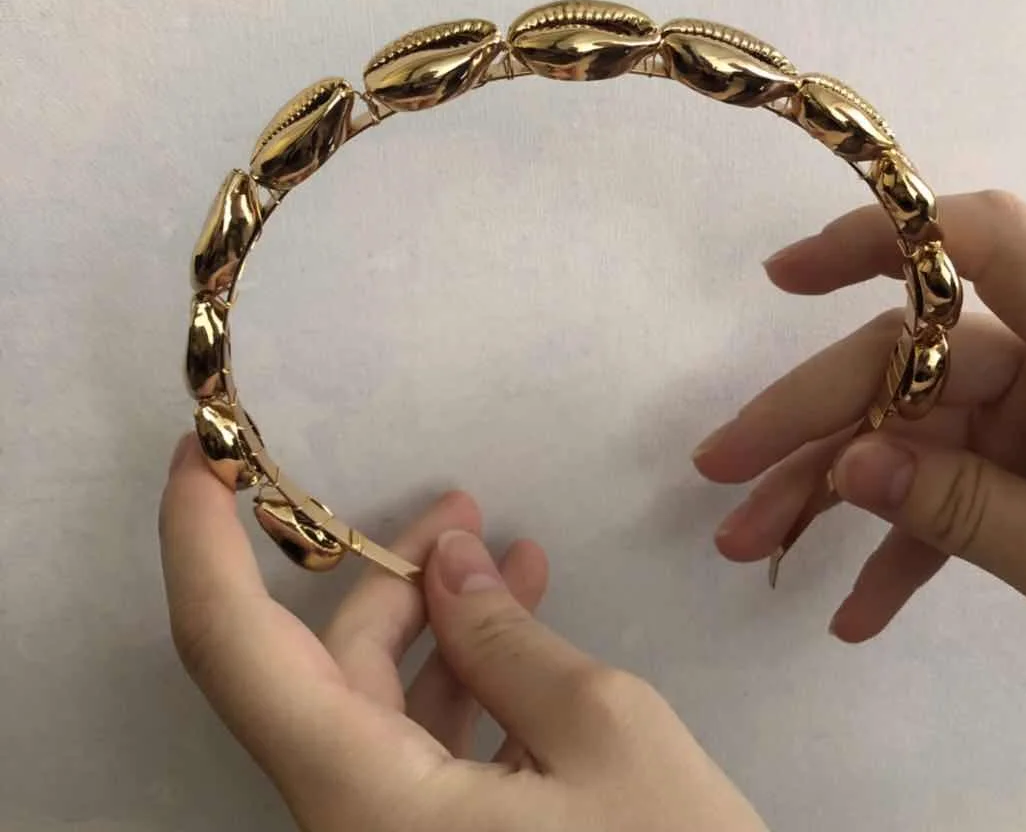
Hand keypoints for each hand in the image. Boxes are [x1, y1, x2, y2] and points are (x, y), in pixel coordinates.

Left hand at [160, 436, 766, 831]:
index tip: (204, 450)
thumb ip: (510, 642)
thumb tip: (450, 564)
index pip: (231, 646)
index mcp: (359, 796)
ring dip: (438, 620)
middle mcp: (348, 821)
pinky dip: (467, 678)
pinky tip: (528, 634)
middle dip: (390, 572)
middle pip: (327, 665)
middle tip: (463, 509)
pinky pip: (420, 747)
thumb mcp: (606, 735)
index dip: (198, 538)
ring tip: (511, 554)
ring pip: (376, 703)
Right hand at [694, 190, 1025, 646]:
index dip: (879, 238)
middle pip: (907, 363)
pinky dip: (904, 552)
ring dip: (832, 497)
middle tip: (719, 477)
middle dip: (808, 424)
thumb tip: (844, 466)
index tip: (781, 277)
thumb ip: (967, 510)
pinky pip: (954, 496)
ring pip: (911, 436)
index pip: (982, 242)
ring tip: (752, 551)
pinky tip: (855, 615)